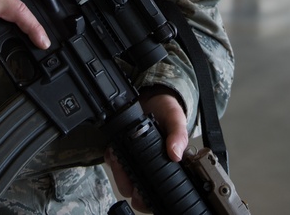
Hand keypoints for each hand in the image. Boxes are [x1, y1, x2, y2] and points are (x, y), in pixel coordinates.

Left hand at [105, 88, 188, 212]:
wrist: (151, 94)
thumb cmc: (167, 109)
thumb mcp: (176, 118)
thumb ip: (178, 134)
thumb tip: (176, 154)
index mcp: (167, 164)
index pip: (158, 190)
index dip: (147, 195)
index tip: (140, 189)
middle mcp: (152, 165)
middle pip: (136, 189)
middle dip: (127, 183)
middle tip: (125, 169)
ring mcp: (136, 159)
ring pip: (123, 179)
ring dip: (117, 171)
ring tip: (118, 156)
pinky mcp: (124, 150)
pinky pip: (113, 162)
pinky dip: (111, 158)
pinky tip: (113, 149)